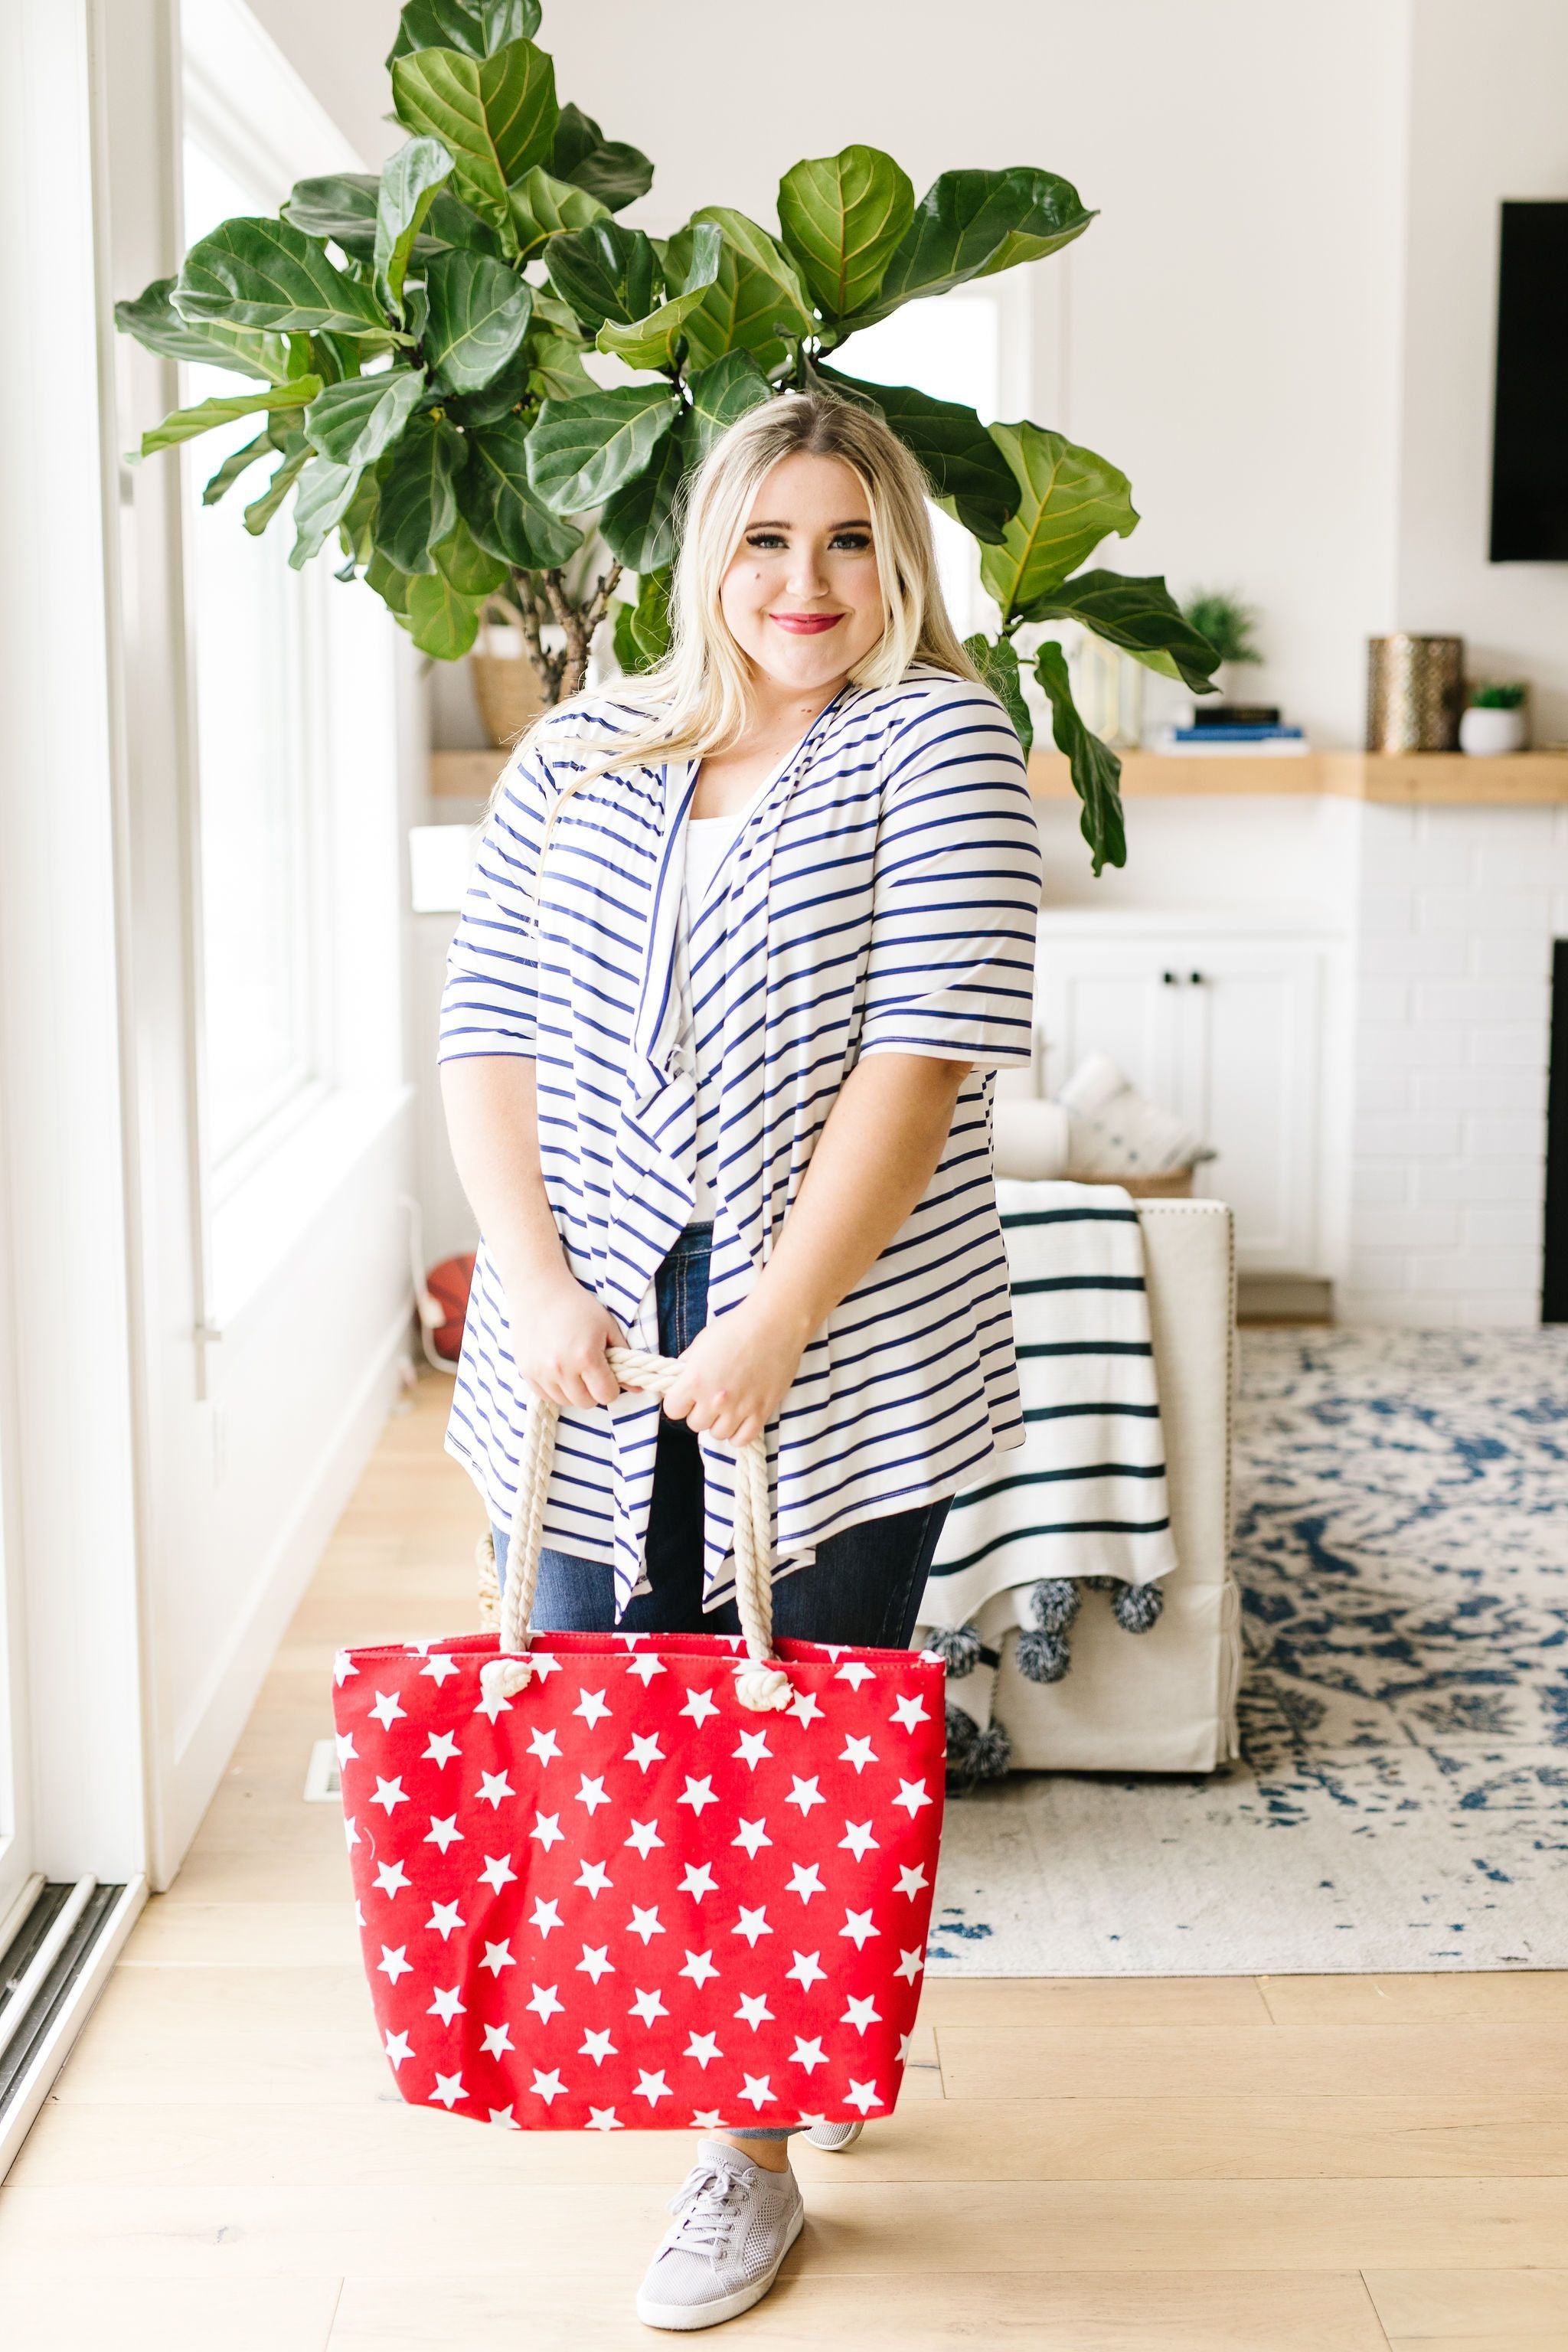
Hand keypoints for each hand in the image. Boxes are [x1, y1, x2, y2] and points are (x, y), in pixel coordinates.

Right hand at [501, 1262, 626, 1409]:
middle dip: (593, 1390)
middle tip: (591, 1371)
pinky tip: (558, 1370)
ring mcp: (541, 1372)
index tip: (608, 1375)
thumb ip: (624, 1358)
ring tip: (574, 1368)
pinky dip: (555, 1389)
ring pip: (566, 1402)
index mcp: (586, 1357)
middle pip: (586, 1403)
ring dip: (574, 1391)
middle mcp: (562, 1369)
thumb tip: (637, 1389)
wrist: (539, 1291)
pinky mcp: (527, 1372)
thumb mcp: (608, 1327)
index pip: (607, 1395)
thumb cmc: (578, 1306)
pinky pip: (546, 1396)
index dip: (611, 1387)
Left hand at [659, 1298, 808, 1445]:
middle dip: (700, 1411)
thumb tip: (680, 1379)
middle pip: (695, 1424)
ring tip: (727, 1406)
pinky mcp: (762, 1412)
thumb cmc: (737, 1328)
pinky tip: (740, 1418)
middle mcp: (714, 1399)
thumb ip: (687, 1365)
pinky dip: (738, 1433)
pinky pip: (742, 1439)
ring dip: (719, 1422)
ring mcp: (739, 1408)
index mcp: (695, 1380)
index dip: (678, 1402)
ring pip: (718, 1434)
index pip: (672, 1409)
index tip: (686, 1395)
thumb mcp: (702, 1342)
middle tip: (710, 1397)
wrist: (775, 1324)